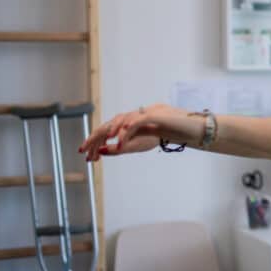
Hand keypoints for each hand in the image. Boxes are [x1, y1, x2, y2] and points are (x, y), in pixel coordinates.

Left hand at [78, 103, 200, 161]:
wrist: (186, 127)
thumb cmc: (164, 133)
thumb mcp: (138, 145)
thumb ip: (121, 147)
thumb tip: (100, 150)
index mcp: (127, 124)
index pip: (105, 131)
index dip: (93, 142)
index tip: (85, 156)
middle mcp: (131, 117)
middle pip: (107, 125)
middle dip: (94, 139)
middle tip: (85, 152)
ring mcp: (141, 115)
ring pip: (118, 122)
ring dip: (107, 135)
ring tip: (100, 148)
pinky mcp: (152, 116)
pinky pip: (135, 123)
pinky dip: (127, 132)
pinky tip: (120, 142)